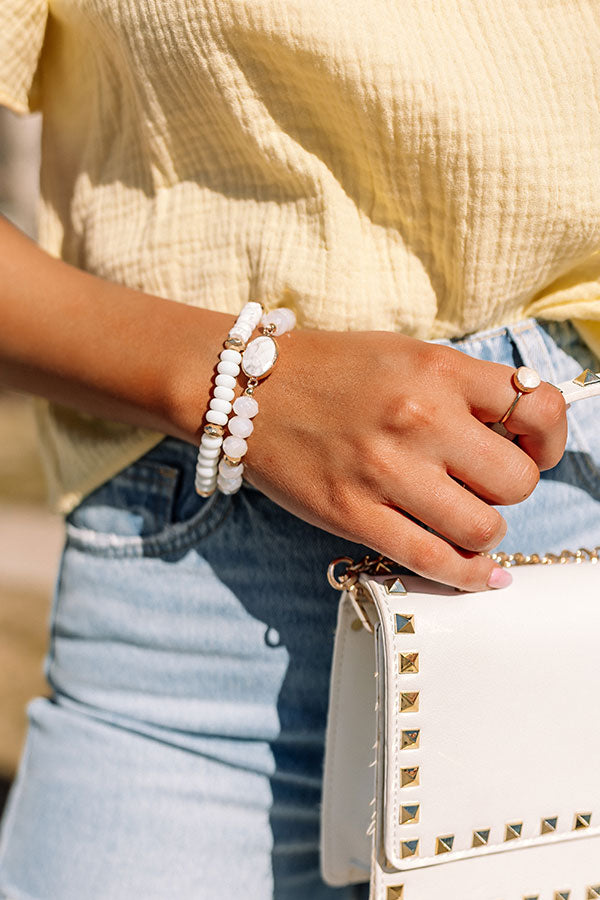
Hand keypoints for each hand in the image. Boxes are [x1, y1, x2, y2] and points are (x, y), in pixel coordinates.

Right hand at [242, 329, 566, 590]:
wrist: (244, 387)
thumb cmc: (329, 370)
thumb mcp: (404, 355)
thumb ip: (461, 389)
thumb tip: (516, 434)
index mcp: (437, 369)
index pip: (536, 407)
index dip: (548, 436)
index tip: (534, 447)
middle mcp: (420, 418)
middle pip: (518, 480)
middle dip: (511, 489)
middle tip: (484, 484)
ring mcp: (386, 471)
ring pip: (484, 528)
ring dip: (485, 531)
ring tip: (465, 518)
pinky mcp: (353, 515)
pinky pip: (433, 560)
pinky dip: (469, 575)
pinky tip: (481, 575)